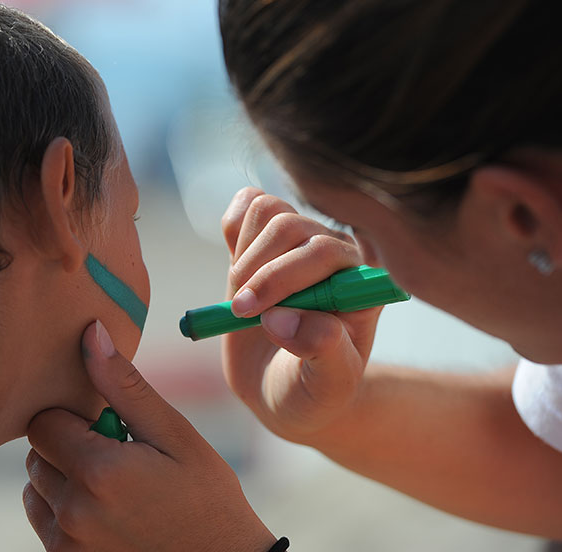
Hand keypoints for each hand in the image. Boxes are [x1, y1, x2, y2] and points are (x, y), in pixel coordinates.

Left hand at [24, 321, 275, 551]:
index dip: (75, 418)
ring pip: (36, 487)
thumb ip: (124, 385)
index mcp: (98, 472)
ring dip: (63, 479)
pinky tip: (107, 513)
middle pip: (37, 454)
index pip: (43, 422)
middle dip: (69, 446)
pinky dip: (65, 511)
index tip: (111, 429)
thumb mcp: (174, 435)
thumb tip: (90, 331)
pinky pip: (44, 522)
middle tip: (118, 458)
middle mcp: (73, 513)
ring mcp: (67, 545)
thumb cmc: (205, 496)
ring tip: (114, 488)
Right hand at [220, 187, 381, 442]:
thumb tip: (283, 318)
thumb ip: (321, 350)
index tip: (256, 314)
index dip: (284, 276)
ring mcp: (301, 240)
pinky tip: (235, 268)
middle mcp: (336, 253)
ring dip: (244, 256)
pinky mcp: (267, 237)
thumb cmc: (313, 392)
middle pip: (290, 226)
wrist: (284, 388)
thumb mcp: (327, 386)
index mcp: (361, 284)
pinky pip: (247, 204)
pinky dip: (232, 227)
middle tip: (242, 313)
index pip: (326, 250)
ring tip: (242, 301)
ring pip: (267, 211)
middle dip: (259, 272)